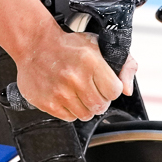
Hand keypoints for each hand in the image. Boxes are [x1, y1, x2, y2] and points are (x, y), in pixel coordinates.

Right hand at [13, 28, 132, 120]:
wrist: (34, 44)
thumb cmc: (68, 45)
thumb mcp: (99, 45)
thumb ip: (124, 64)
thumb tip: (127, 90)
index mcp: (90, 61)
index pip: (114, 91)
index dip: (111, 89)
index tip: (103, 84)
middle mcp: (74, 77)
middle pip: (100, 106)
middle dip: (98, 99)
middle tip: (89, 88)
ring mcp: (59, 92)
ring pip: (86, 115)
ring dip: (84, 107)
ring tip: (76, 92)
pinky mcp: (47, 102)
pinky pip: (69, 118)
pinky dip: (69, 110)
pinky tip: (64, 95)